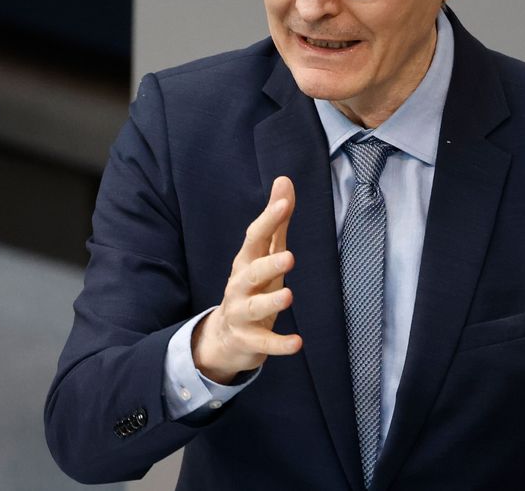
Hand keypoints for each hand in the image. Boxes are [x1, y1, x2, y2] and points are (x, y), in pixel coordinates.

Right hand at [192, 176, 302, 383]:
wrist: (227, 335)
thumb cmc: (253, 286)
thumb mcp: (265, 254)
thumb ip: (277, 221)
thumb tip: (284, 180)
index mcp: (247, 262)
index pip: (255, 237)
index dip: (269, 220)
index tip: (283, 203)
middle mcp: (240, 286)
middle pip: (251, 273)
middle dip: (268, 265)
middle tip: (289, 257)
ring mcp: (242, 314)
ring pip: (254, 308)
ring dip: (270, 303)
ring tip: (289, 296)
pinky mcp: (250, 339)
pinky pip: (264, 342)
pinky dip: (280, 344)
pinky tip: (297, 343)